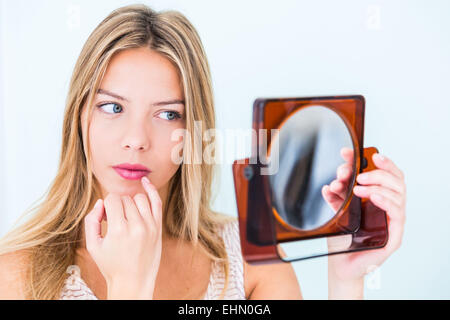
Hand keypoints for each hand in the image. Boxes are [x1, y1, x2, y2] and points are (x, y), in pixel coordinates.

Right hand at [84, 176, 162, 298]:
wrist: (133, 282)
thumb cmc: (111, 265)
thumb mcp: (92, 246)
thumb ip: (91, 221)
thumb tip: (101, 202)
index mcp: (118, 230)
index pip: (112, 200)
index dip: (106, 206)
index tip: (105, 218)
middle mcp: (137, 226)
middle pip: (125, 199)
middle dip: (117, 206)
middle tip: (115, 222)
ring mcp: (150, 226)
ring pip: (139, 198)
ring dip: (130, 203)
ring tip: (126, 216)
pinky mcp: (158, 227)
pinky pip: (157, 202)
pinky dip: (151, 190)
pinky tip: (145, 182)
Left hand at [325, 149, 406, 282]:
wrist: (341, 263)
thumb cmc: (344, 237)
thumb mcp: (338, 209)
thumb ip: (338, 194)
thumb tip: (334, 181)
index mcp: (380, 198)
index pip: (389, 174)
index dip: (380, 162)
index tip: (366, 154)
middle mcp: (390, 207)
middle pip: (396, 180)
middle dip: (377, 172)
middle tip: (359, 175)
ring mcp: (394, 221)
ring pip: (398, 193)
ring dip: (377, 186)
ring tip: (358, 187)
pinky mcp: (394, 236)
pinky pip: (397, 213)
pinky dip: (385, 200)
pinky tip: (373, 196)